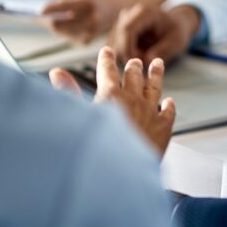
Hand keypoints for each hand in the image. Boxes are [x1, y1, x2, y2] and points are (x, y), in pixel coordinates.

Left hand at [42, 0, 117, 42]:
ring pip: (60, 32)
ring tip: (48, 20)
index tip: (39, 10)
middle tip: (37, 17)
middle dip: (47, 20)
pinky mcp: (87, 41)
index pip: (63, 7)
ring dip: (54, 26)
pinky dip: (62, 31)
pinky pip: (66, 37)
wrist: (118, 9)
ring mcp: (90, 32)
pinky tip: (63, 26)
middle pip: (58, 24)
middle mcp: (90, 18)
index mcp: (88, 2)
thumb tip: (46, 10)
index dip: (49, 9)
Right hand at [49, 47, 175, 155]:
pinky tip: (169, 102)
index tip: (107, 51)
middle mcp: (133, 100)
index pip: (108, 71)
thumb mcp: (78, 118)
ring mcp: (150, 112)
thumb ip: (68, 93)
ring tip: (158, 64)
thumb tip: (56, 73)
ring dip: (155, 75)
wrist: (121, 174)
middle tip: (135, 61)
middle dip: (134, 67)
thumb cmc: (96, 149)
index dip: (106, 60)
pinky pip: (168, 112)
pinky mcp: (163, 128)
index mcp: (111, 95)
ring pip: (155, 88)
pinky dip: (169, 105)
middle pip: (134, 77)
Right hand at [109, 3, 199, 64]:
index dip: (128, 48)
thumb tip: (147, 60)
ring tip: (147, 58)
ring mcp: (120, 23)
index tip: (138, 64)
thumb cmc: (176, 32)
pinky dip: (125, 57)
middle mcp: (128, 14)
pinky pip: (115, 49)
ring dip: (126, 57)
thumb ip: (163, 50)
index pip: (127, 29)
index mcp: (144, 12)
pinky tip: (140, 57)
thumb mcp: (176, 41)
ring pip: (114, 46)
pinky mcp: (117, 33)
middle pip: (117, 39)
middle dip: (129, 56)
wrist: (174, 25)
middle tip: (147, 64)